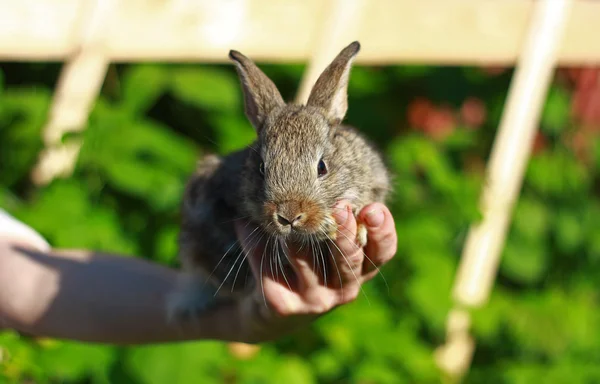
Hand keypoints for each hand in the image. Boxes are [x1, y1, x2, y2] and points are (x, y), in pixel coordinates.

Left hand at [234, 200, 396, 342]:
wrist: (267, 310)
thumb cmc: (304, 263)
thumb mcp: (325, 243)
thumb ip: (335, 217)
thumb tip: (322, 172)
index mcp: (360, 269)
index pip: (382, 251)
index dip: (382, 230)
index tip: (374, 208)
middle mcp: (343, 288)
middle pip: (350, 259)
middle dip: (345, 231)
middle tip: (341, 207)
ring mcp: (315, 300)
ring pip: (305, 259)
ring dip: (294, 232)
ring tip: (286, 211)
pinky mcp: (284, 305)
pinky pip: (268, 266)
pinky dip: (253, 243)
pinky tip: (243, 224)